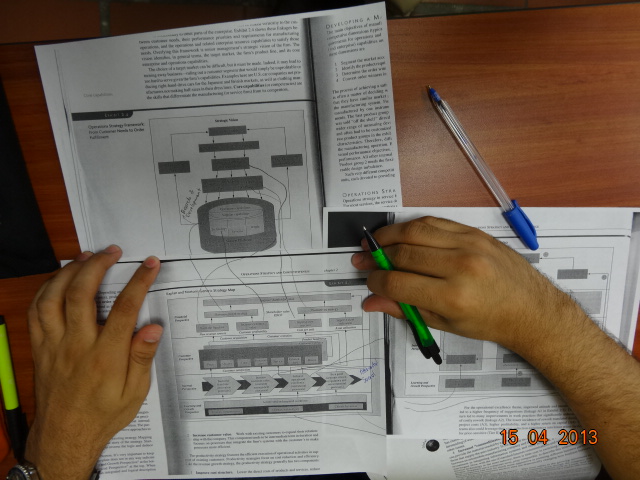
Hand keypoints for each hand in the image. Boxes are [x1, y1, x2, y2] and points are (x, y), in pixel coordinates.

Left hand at [24, 246, 162, 479]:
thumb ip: (142, 357)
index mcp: (105, 356)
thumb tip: (153, 327)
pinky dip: (46, 289)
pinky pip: (36, 311)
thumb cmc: (103, 414)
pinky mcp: (41, 347)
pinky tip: (59, 279)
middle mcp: (77, 345)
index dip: (139, 281)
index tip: (150, 265)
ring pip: (53, 298)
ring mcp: (54, 344)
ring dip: (69, 272)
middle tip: (112, 251)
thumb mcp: (135, 393)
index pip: (124, 309)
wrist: (65, 436)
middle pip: (80, 294)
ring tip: (85, 257)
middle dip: (97, 265)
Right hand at [352, 216, 573, 350]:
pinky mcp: (474, 233)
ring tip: (375, 243)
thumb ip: (405, 309)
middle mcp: (461, 267)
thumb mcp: (445, 324)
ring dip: (389, 235)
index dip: (375, 281)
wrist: (530, 309)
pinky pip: (435, 222)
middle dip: (376, 257)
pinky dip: (413, 227)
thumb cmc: (491, 320)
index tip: (369, 281)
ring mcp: (469, 245)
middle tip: (363, 260)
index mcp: (453, 297)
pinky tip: (402, 235)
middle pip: (402, 253)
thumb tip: (373, 301)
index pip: (397, 282)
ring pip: (415, 231)